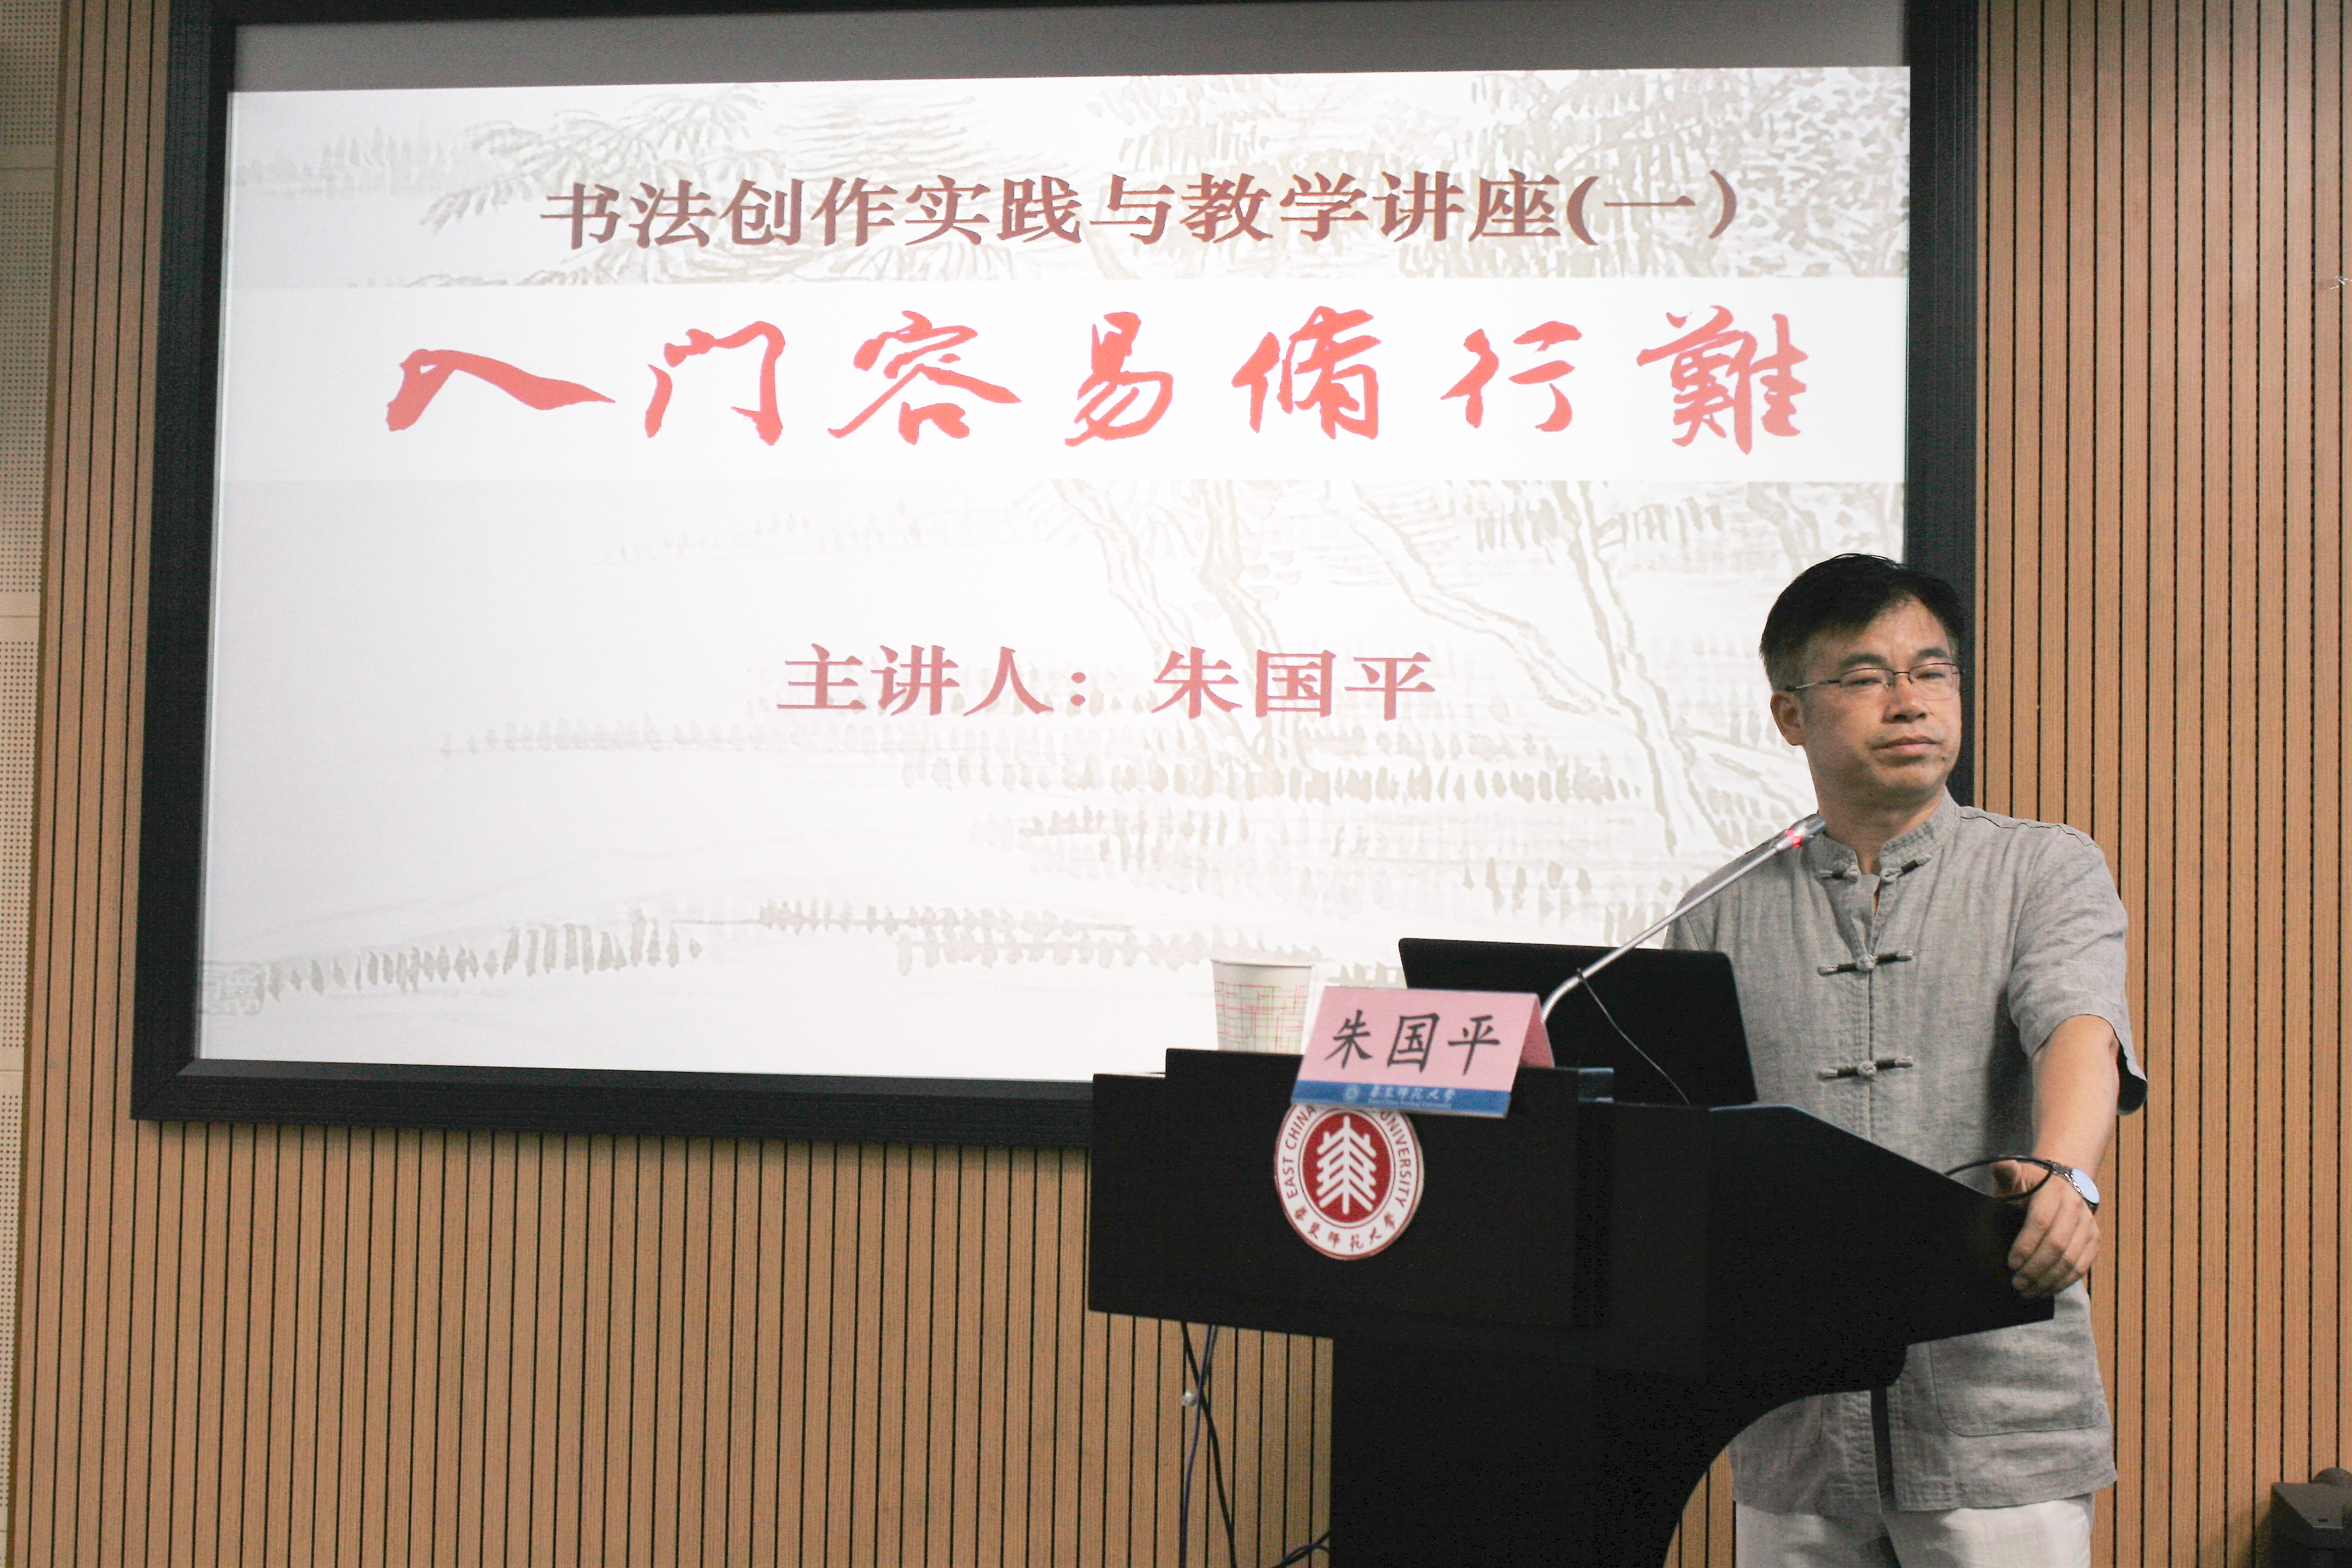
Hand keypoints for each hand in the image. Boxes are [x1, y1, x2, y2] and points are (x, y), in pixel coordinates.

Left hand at [1993, 1159, 2099, 1297]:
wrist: (2062, 1185)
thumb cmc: (2030, 1186)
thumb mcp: (2016, 1178)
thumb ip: (2007, 1174)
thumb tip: (2002, 1165)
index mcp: (2054, 1191)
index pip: (2041, 1222)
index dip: (2026, 1245)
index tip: (2011, 1263)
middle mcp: (2076, 1208)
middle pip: (2057, 1245)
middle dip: (2035, 1268)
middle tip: (2017, 1283)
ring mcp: (2088, 1226)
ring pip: (2071, 1260)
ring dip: (2048, 1280)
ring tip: (2027, 1291)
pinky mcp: (2094, 1241)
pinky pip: (2081, 1267)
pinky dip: (2062, 1282)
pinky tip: (2044, 1290)